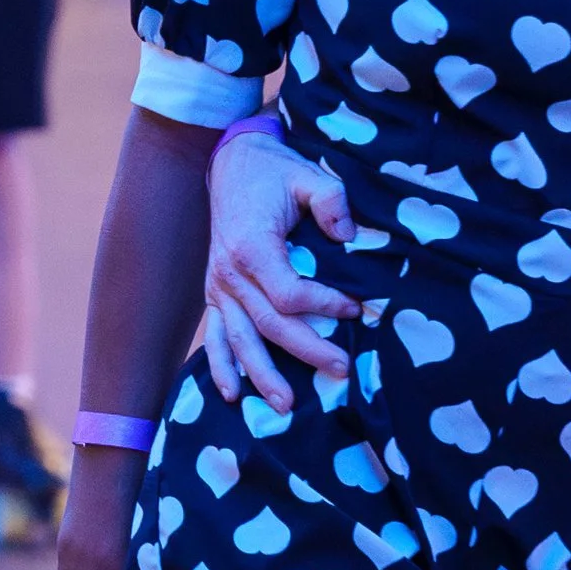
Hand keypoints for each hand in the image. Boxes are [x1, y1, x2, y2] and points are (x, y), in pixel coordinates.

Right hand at [205, 133, 358, 407]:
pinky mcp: (216, 293)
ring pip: (240, 339)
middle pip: (270, 324)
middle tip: (341, 371)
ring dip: (261, 375)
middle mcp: (230, 273)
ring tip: (285, 406)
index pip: (289, 294)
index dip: (324, 306)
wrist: (232, 163)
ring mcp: (219, 286)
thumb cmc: (274, 171)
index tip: (355, 309)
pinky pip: (215, 336)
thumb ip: (332, 200)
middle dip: (307, 351)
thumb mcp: (308, 175)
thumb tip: (349, 236)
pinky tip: (233, 395)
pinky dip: (221, 366)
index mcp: (252, 246)